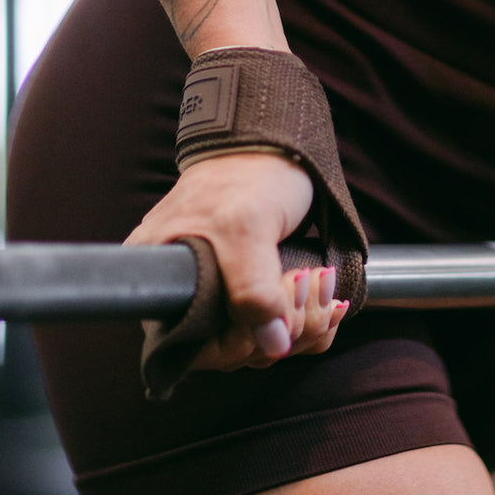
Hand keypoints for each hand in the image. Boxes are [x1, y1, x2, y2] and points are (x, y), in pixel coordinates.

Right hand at [125, 152, 349, 370]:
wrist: (275, 142)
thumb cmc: (247, 174)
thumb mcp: (246, 225)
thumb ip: (252, 288)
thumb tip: (271, 345)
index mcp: (167, 285)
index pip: (199, 351)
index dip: (242, 343)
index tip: (278, 304)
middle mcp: (191, 298)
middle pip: (238, 351)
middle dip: (285, 325)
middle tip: (308, 279)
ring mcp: (228, 298)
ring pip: (267, 343)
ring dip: (306, 318)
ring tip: (321, 277)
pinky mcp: (260, 293)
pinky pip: (285, 329)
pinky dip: (313, 316)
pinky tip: (327, 290)